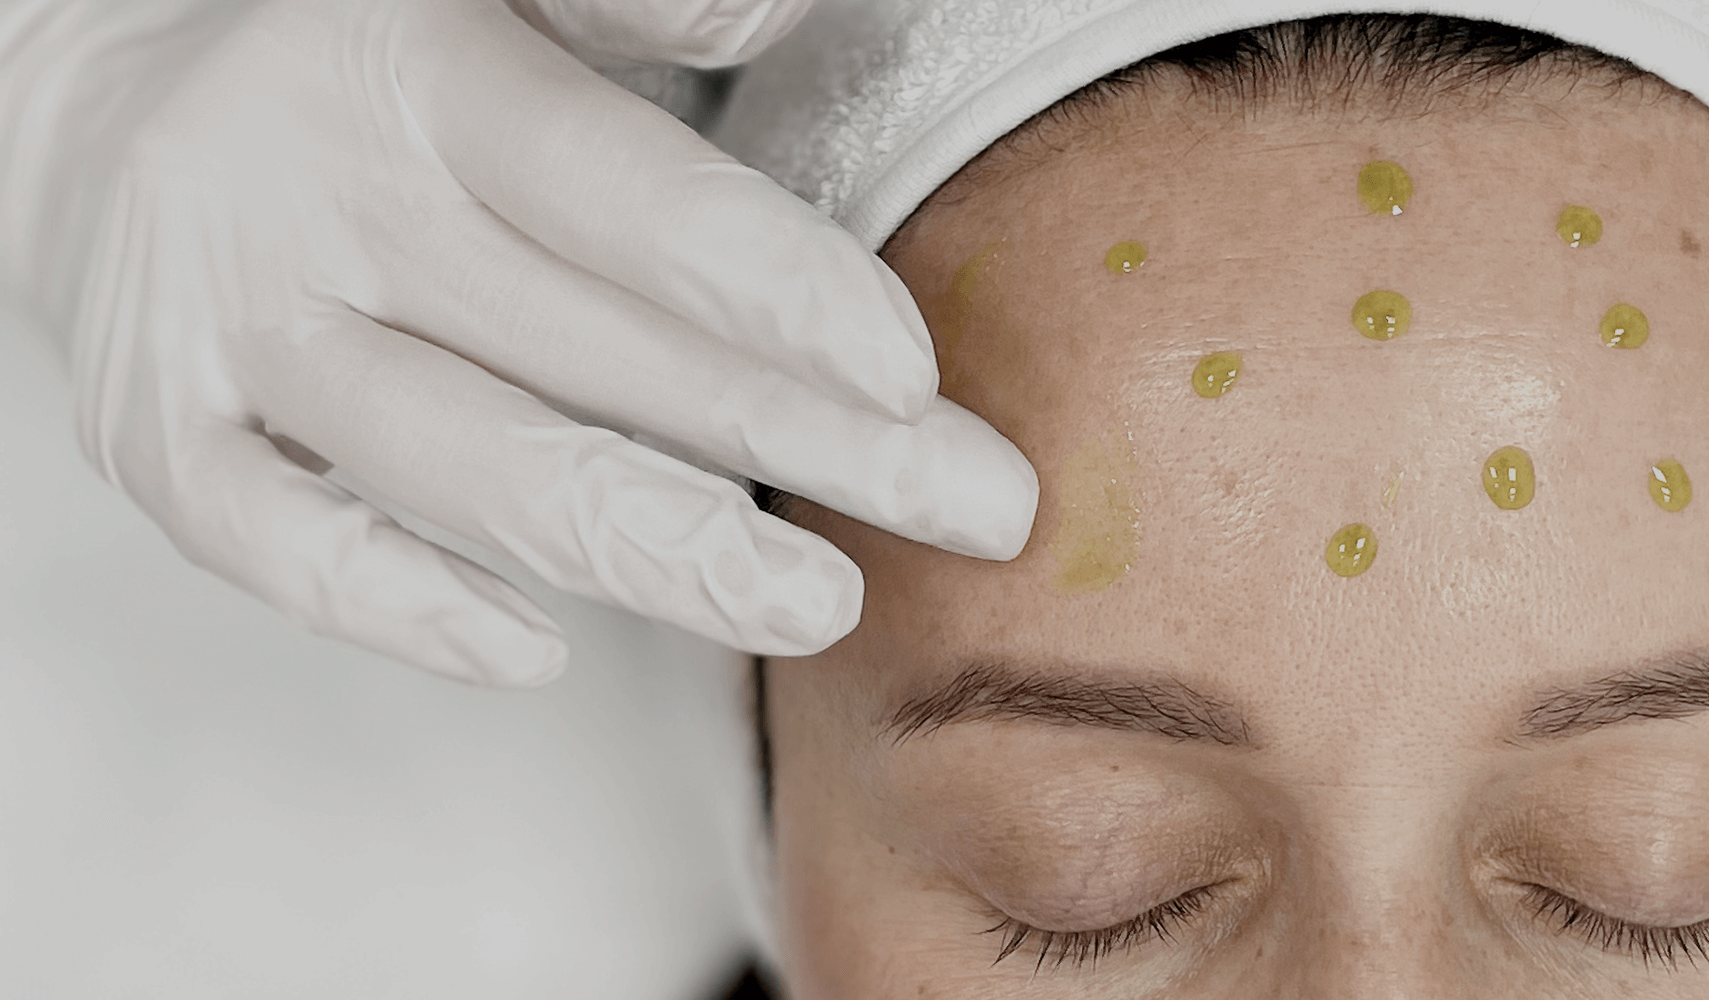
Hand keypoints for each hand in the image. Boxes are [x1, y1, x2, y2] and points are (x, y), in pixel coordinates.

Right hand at [20, 0, 1035, 685]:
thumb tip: (774, 8)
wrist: (81, 62)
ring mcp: (226, 322)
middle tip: (978, 510)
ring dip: (657, 554)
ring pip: (468, 466)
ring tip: (819, 606)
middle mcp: (316, 195)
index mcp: (413, 65)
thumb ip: (631, 1)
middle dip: (808, 446)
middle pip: (595, 349)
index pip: (618, 190)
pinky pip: (279, 545)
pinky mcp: (156, 427)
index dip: (767, 285)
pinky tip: (540, 650)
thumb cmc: (355, 39)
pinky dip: (405, 609)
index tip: (908, 375)